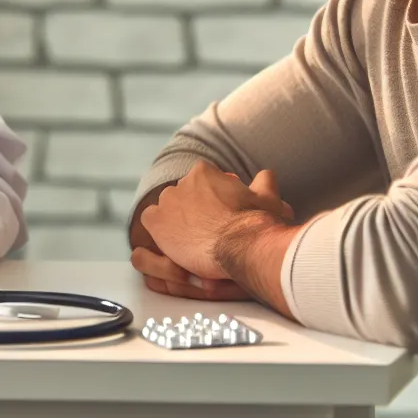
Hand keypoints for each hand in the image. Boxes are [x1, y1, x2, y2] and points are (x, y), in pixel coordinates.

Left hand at [138, 161, 293, 281]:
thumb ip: (264, 182)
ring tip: (191, 240)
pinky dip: (159, 231)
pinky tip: (173, 244)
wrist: (243, 246)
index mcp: (203, 171)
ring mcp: (166, 201)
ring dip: (176, 221)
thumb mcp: (267, 197)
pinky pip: (150, 221)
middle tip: (205, 230)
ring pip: (166, 209)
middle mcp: (181, 182)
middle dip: (192, 210)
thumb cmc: (256, 223)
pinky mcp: (156, 221)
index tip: (217, 213)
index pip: (200, 180)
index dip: (209, 198)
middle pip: (182, 195)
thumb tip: (265, 175)